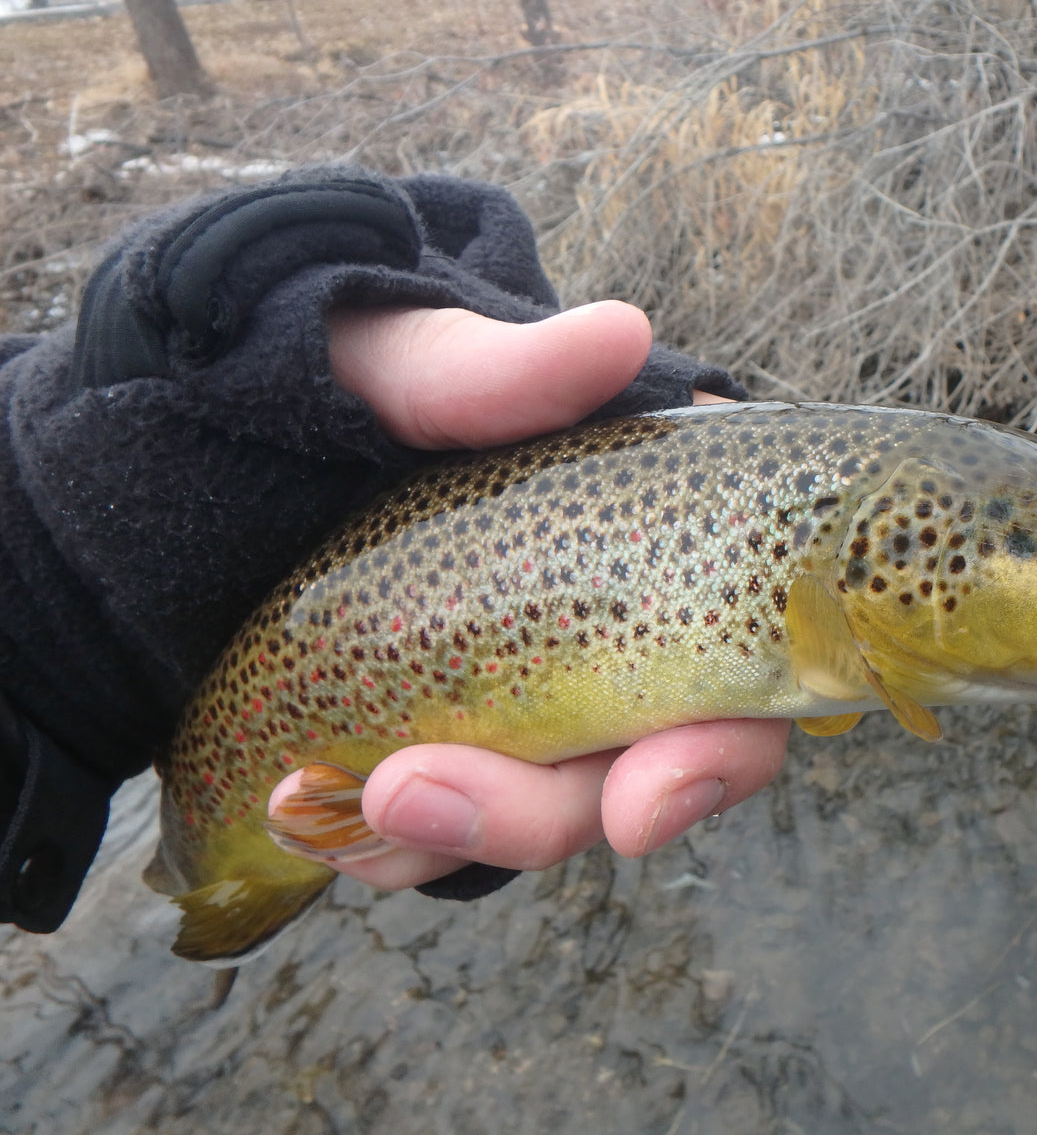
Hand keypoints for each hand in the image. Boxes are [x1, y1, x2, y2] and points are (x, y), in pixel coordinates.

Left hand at [267, 303, 789, 889]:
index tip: (657, 777)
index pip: (746, 633)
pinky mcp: (461, 738)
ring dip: (469, 833)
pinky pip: (472, 836)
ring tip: (344, 808)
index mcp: (636, 509)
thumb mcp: (371, 361)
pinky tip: (328, 818)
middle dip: (555, 806)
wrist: (146, 473)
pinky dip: (409, 848)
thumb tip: (617, 333)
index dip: (728, 729)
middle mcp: (615, 604)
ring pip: (567, 810)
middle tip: (418, 798)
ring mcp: (538, 683)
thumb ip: (484, 365)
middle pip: (667, 756)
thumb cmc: (284, 382)